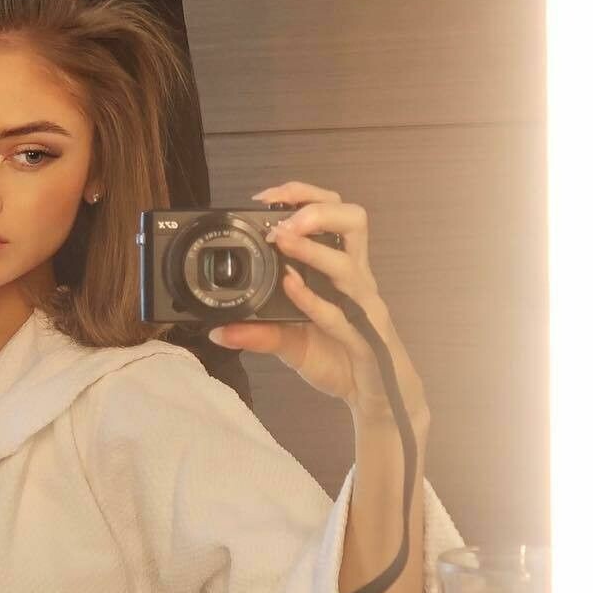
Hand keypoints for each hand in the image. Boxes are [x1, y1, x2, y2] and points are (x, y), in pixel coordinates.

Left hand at [207, 181, 428, 426]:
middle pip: (354, 220)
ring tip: (282, 239)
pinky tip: (291, 287)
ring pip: (349, 262)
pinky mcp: (367, 336)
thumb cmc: (338, 358)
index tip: (266, 196)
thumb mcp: (290, 343)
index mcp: (338, 269)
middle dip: (317, 208)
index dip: (303, 196)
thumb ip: (259, 333)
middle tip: (283, 217)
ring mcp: (363, 305)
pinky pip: (341, 312)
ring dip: (312, 248)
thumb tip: (218, 330)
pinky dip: (313, 297)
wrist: (375, 397)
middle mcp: (355, 279)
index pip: (332, 213)